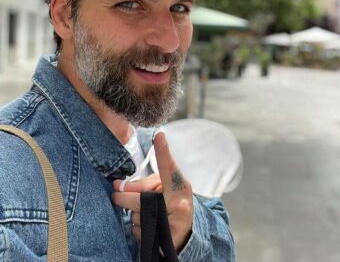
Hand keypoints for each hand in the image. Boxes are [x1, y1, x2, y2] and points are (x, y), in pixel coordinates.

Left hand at [112, 132, 193, 251]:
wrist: (185, 235)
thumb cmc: (171, 204)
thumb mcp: (164, 189)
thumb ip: (144, 184)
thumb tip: (118, 186)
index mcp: (180, 186)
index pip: (169, 168)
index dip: (163, 152)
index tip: (159, 136)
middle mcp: (179, 203)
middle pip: (140, 197)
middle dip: (124, 197)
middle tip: (117, 195)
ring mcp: (172, 224)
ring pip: (136, 215)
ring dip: (133, 215)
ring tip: (147, 216)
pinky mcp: (163, 241)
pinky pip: (137, 230)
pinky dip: (137, 228)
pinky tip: (148, 228)